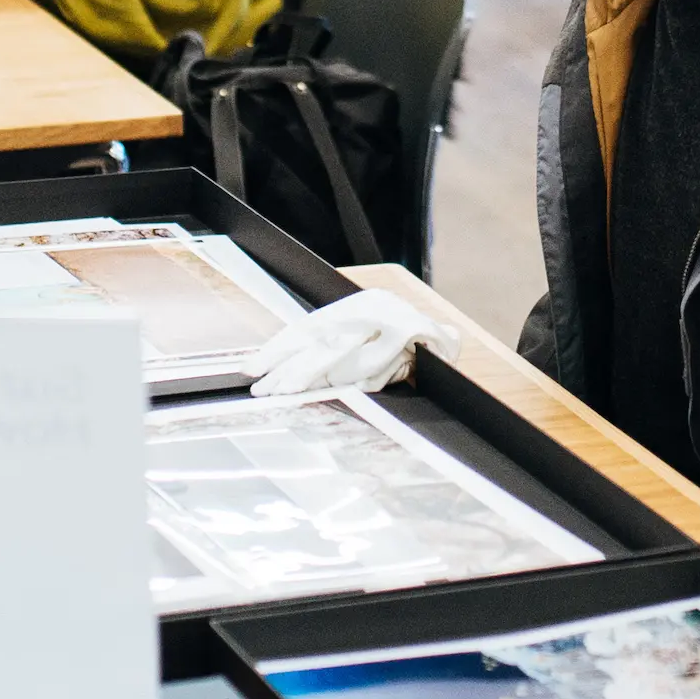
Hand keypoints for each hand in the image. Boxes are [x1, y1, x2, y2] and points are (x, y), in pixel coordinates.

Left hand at [241, 288, 461, 396]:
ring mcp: (395, 319)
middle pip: (323, 341)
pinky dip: (361, 382)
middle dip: (292, 368)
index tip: (251, 369)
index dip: (277, 349)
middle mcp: (371, 308)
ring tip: (289, 392)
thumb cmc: (398, 345)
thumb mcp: (361, 342)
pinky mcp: (416, 334)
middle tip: (266, 389)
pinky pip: (381, 366)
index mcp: (354, 307)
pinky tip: (341, 390)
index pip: (308, 328)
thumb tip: (282, 373)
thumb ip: (329, 353)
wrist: (448, 342)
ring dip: (321, 378)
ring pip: (349, 355)